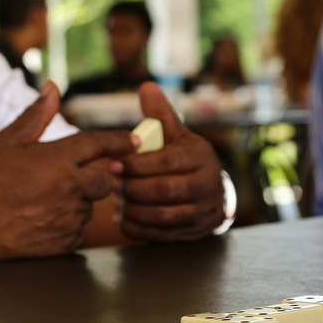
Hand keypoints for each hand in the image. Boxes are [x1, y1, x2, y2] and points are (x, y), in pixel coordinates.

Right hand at [0, 82, 135, 262]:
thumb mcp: (6, 142)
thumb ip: (35, 116)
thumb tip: (53, 88)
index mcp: (57, 158)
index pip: (100, 143)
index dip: (120, 141)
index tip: (133, 141)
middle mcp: (68, 187)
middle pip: (106, 180)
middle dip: (97, 177)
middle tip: (71, 179)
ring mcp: (68, 216)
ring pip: (90, 207)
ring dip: (78, 203)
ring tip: (44, 203)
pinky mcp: (63, 242)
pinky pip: (79, 232)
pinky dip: (67, 227)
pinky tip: (42, 221)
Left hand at [113, 82, 223, 241]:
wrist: (209, 191)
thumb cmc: (184, 157)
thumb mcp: (176, 134)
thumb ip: (160, 115)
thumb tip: (146, 87)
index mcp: (201, 157)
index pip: (167, 162)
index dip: (138, 164)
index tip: (114, 164)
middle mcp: (207, 185)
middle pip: (164, 191)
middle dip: (133, 188)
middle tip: (113, 184)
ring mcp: (202, 212)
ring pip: (162, 216)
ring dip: (133, 209)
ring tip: (116, 200)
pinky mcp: (192, 232)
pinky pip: (162, 235)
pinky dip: (138, 228)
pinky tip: (122, 218)